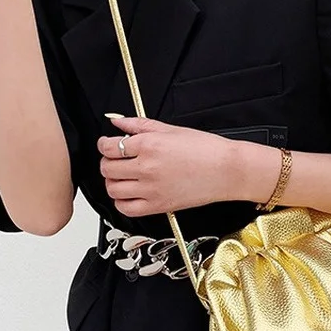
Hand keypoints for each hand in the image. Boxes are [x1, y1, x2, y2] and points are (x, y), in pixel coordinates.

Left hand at [97, 116, 241, 216]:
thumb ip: (139, 125)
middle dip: (107, 162)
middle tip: (115, 160)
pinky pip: (126, 209)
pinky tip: (129, 194)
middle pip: (107, 168)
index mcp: (148, 145)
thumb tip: (117, 121)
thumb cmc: (206, 149)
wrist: (227, 170)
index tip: (107, 145)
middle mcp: (146, 168)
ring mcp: (151, 189)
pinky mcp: (158, 206)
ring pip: (112, 189)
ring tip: (121, 177)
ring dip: (112, 182)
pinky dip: (121, 202)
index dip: (103, 145)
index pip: (109, 146)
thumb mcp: (170, 129)